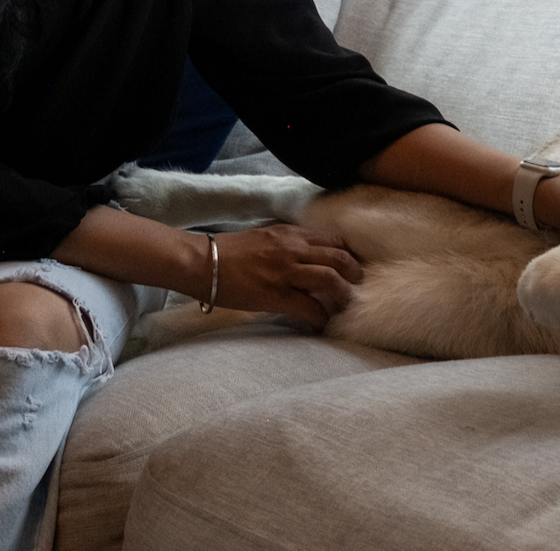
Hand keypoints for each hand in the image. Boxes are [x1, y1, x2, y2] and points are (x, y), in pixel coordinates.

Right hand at [210, 224, 362, 330]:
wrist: (201, 262)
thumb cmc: (227, 252)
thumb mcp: (263, 238)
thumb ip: (286, 245)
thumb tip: (304, 260)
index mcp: (289, 234)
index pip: (332, 239)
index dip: (348, 253)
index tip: (352, 265)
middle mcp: (292, 249)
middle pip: (339, 257)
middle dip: (355, 272)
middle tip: (358, 286)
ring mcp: (285, 271)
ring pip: (330, 279)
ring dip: (344, 295)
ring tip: (346, 306)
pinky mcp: (275, 294)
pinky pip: (308, 306)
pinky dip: (320, 317)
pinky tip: (322, 325)